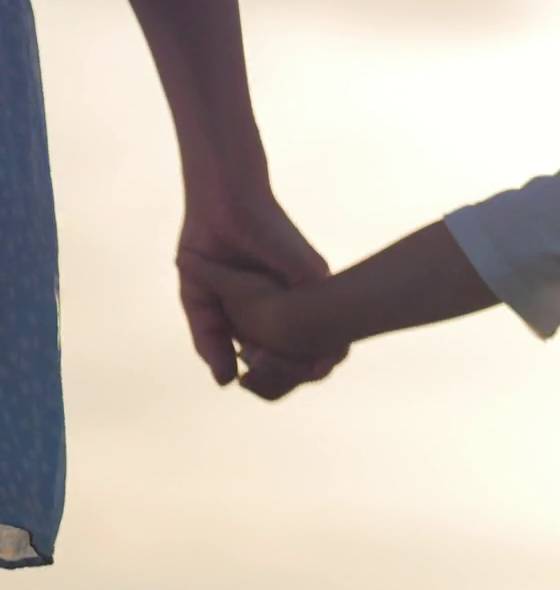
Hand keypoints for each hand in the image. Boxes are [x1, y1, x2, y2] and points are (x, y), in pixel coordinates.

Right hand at [178, 191, 344, 399]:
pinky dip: (300, 341)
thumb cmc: (209, 250)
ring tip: (258, 357)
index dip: (269, 381)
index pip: (283, 364)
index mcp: (271, 316)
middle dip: (284, 378)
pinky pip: (326, 319)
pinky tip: (270, 342)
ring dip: (292, 365)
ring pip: (324, 347)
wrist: (220, 206)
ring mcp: (310, 293)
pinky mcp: (316, 275)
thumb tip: (226, 383)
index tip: (246, 381)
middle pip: (309, 363)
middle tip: (253, 370)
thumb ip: (212, 342)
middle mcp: (296, 307)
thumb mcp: (203, 304)